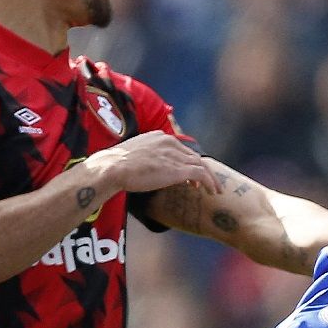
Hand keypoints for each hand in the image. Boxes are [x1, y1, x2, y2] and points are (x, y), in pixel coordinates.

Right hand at [89, 131, 221, 194]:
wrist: (113, 167)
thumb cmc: (116, 165)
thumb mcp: (134, 154)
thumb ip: (147, 157)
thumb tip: (149, 169)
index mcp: (160, 137)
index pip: (182, 149)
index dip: (190, 162)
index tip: (192, 174)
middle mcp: (170, 142)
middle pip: (194, 156)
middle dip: (203, 170)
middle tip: (209, 183)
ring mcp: (174, 155)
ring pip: (200, 164)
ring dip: (209, 178)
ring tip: (214, 190)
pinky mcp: (177, 168)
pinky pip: (200, 174)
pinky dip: (208, 182)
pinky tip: (210, 191)